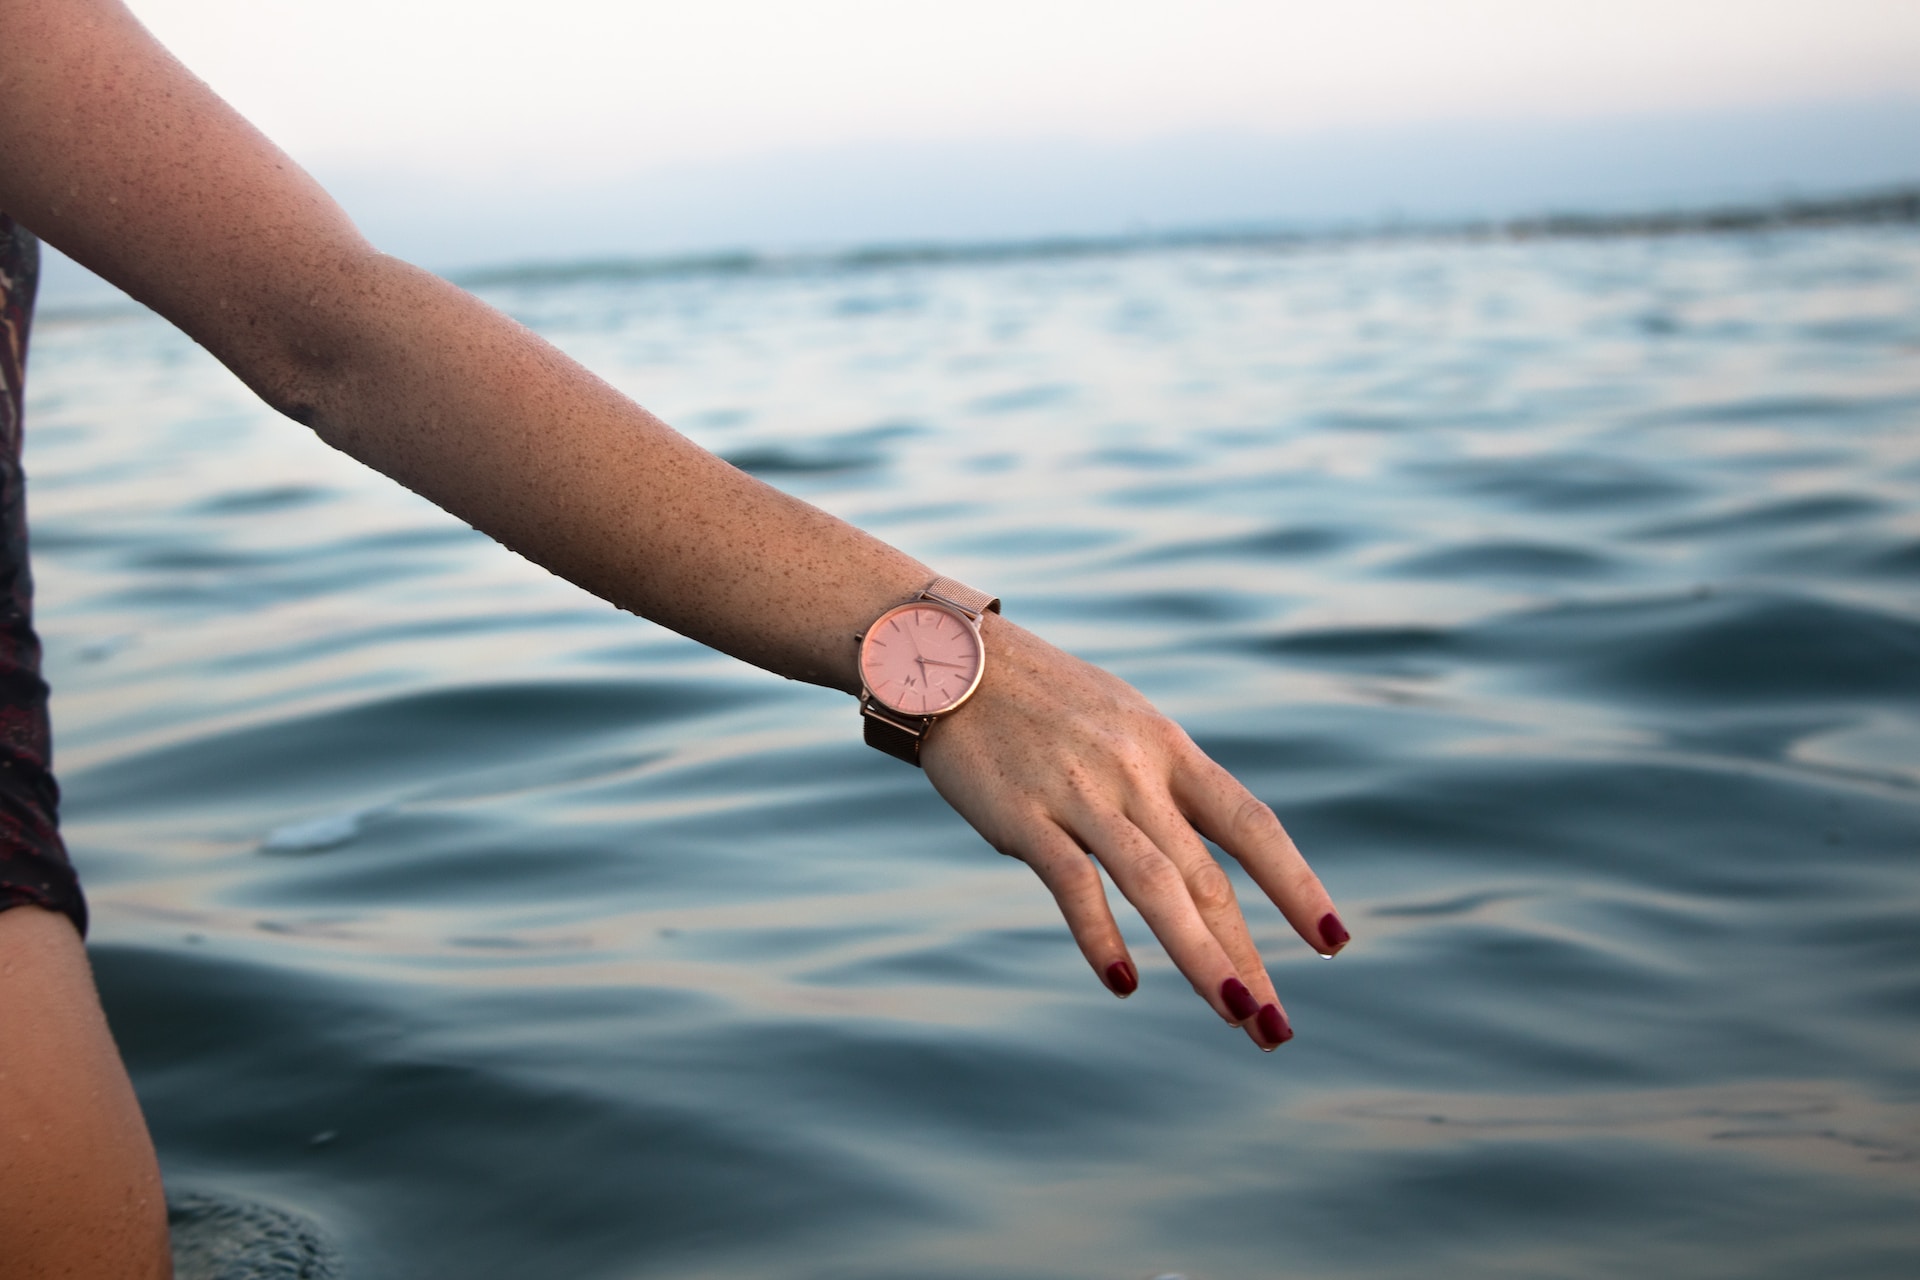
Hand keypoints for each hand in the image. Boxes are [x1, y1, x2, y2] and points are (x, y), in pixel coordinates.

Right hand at [920, 615, 1345, 1050]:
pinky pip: (1073, 884)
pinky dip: (1101, 935)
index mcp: (1170, 749)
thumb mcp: (1122, 723)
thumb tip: (1194, 863)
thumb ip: (1160, 785)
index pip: (1250, 826)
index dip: (1296, 886)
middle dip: (1248, 957)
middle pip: (1208, 877)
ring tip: (1238, 1014)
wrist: (950, 659)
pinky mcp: (1024, 815)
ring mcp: (1081, 794)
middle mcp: (1137, 772)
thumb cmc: (1040, 699)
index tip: (1333, 942)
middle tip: (1276, 1028)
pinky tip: (1124, 983)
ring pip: (1157, 885)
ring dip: (1202, 957)